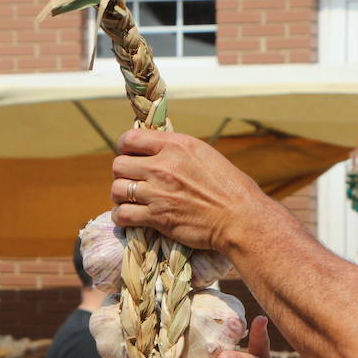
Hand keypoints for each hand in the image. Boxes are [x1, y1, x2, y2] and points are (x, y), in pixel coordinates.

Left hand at [111, 130, 270, 252]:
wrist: (240, 218)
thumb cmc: (231, 188)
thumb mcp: (206, 156)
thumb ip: (179, 153)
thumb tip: (160, 153)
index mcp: (176, 145)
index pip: (131, 139)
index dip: (125, 148)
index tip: (130, 157)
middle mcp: (163, 166)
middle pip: (119, 165)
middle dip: (121, 174)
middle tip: (130, 182)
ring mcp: (158, 192)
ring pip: (116, 189)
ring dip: (119, 196)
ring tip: (128, 200)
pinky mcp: (157, 217)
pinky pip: (122, 215)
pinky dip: (121, 217)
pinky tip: (128, 218)